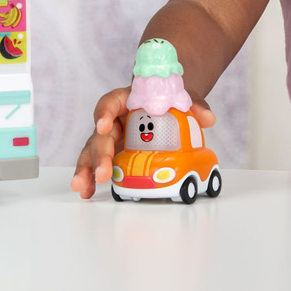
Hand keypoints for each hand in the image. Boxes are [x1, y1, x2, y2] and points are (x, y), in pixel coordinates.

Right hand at [70, 87, 215, 198]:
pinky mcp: (113, 153)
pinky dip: (92, 178)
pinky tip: (87, 192)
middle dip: (100, 154)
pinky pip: (98, 164)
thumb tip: (208, 118)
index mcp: (127, 100)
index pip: (111, 102)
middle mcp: (114, 119)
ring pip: (93, 151)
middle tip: (103, 173)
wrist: (168, 104)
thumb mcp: (184, 98)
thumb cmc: (172, 100)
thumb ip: (195, 105)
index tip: (103, 125)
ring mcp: (112, 138)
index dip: (104, 113)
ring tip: (82, 187)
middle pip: (101, 134)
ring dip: (87, 169)